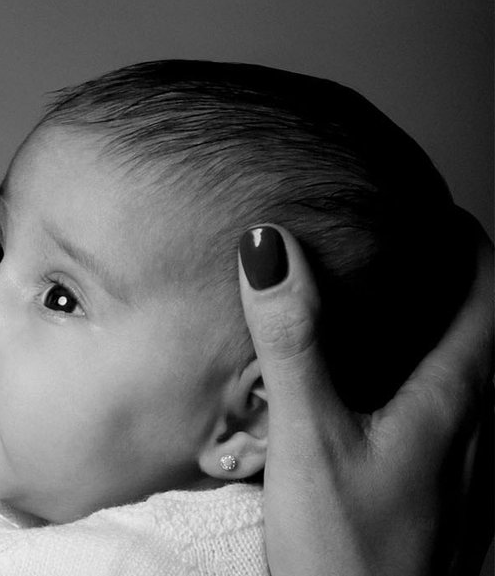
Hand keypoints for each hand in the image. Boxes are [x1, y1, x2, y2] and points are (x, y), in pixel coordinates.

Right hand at [238, 212, 492, 575]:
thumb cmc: (349, 553)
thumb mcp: (309, 438)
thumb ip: (294, 341)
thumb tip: (273, 246)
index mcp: (453, 401)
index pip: (487, 295)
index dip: (464, 240)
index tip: (426, 206)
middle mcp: (478, 430)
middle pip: (487, 334)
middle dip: (453, 281)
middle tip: (403, 243)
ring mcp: (472, 472)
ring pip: (475, 380)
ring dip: (444, 334)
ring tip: (393, 308)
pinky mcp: (452, 504)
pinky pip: (458, 422)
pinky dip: (430, 384)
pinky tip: (383, 402)